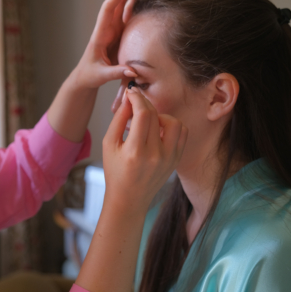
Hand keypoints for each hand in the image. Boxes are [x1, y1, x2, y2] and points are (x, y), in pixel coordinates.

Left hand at [71, 0, 146, 89]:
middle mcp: (106, 27)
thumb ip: (116, 72)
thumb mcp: (102, 76)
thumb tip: (133, 71)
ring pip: (122, 4)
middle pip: (117, 1)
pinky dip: (133, 0)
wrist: (85, 77)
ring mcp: (113, 28)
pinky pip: (126, 13)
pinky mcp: (119, 33)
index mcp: (100, 34)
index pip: (108, 10)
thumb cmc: (90, 76)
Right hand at [103, 87, 187, 214]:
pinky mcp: (176, 159)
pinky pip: (182, 133)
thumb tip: (129, 98)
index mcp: (136, 152)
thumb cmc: (115, 172)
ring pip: (174, 122)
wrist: (129, 199)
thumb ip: (119, 119)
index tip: (131, 92)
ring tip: (148, 122)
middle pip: (156, 115)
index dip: (137, 98)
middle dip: (144, 103)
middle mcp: (156, 155)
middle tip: (135, 104)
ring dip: (160, 116)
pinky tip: (158, 130)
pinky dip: (171, 126)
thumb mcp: (109, 144)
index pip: (143, 114)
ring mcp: (169, 158)